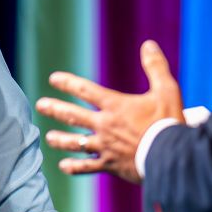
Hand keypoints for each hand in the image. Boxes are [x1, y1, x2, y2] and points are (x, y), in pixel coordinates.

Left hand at [36, 40, 183, 183]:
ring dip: (60, 139)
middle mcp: (105, 125)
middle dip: (55, 109)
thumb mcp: (167, 90)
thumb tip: (148, 44)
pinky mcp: (110, 165)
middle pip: (73, 115)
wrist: (171, 157)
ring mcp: (105, 146)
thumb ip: (156, 67)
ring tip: (49, 138)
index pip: (86, 90)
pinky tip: (63, 166)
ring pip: (76, 142)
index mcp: (115, 106)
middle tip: (40, 105)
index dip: (68, 83)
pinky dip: (75, 167)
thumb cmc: (168, 123)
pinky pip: (87, 167)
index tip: (54, 79)